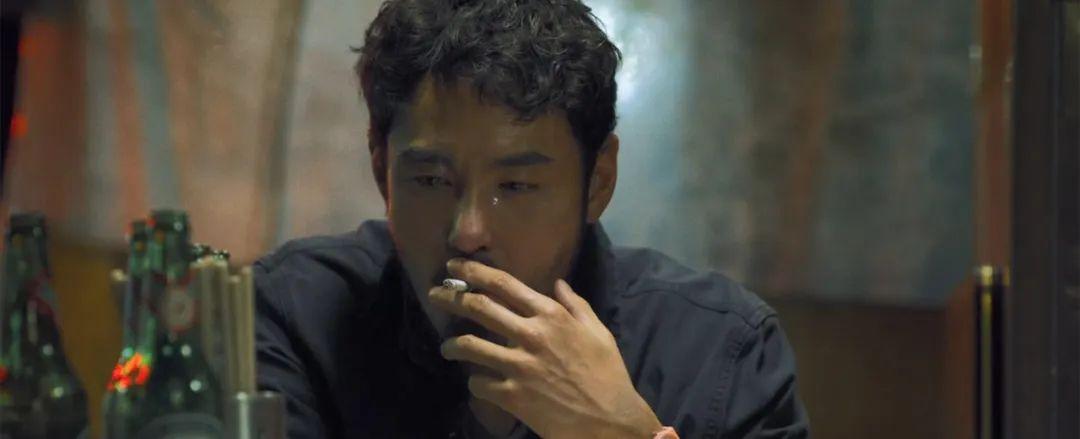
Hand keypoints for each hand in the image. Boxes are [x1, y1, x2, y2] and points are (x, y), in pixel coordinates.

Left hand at [429, 259, 661, 438]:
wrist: (609, 422)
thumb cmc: (608, 375)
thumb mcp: (599, 332)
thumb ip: (576, 305)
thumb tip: (558, 284)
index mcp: (551, 315)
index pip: (503, 284)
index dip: (473, 271)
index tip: (454, 267)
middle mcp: (531, 335)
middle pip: (478, 307)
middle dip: (450, 297)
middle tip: (433, 294)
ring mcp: (519, 366)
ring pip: (469, 345)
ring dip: (452, 345)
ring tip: (446, 348)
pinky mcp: (512, 396)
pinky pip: (478, 383)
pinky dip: (474, 382)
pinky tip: (476, 382)